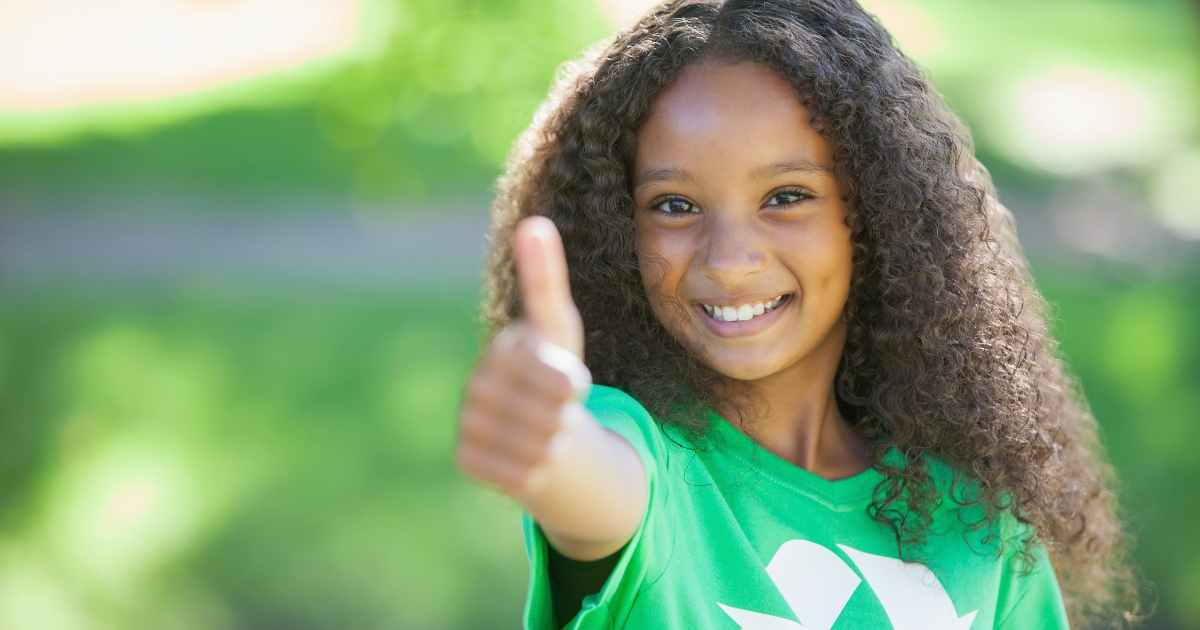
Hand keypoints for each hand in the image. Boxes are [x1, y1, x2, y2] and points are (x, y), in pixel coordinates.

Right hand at [457, 216, 589, 498]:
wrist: (538, 425)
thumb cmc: (554, 369)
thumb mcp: (560, 328)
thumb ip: (546, 279)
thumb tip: (535, 222)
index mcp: (504, 351)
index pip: (557, 380)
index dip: (574, 388)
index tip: (575, 386)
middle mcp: (478, 387)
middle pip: (550, 418)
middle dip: (566, 420)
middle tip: (560, 413)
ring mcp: (469, 423)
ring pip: (536, 449)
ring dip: (555, 446)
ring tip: (550, 434)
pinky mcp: (467, 459)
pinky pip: (519, 476)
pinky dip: (537, 472)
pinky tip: (532, 456)